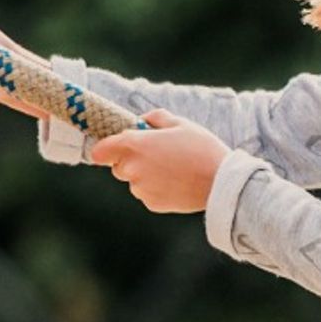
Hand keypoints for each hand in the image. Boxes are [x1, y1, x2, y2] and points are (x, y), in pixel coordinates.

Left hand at [89, 108, 231, 211]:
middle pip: (117, 166)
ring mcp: (140, 189)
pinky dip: (155, 188)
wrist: (220, 182)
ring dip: (144, 175)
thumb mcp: (180, 123)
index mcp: (135, 145)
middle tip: (155, 154)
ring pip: (133, 181)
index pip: (101, 151)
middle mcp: (132, 169)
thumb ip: (154, 118)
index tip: (112, 148)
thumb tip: (141, 121)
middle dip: (130, 160)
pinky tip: (175, 182)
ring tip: (171, 168)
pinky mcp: (151, 203)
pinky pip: (146, 193)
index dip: (105, 149)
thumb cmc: (201, 148)